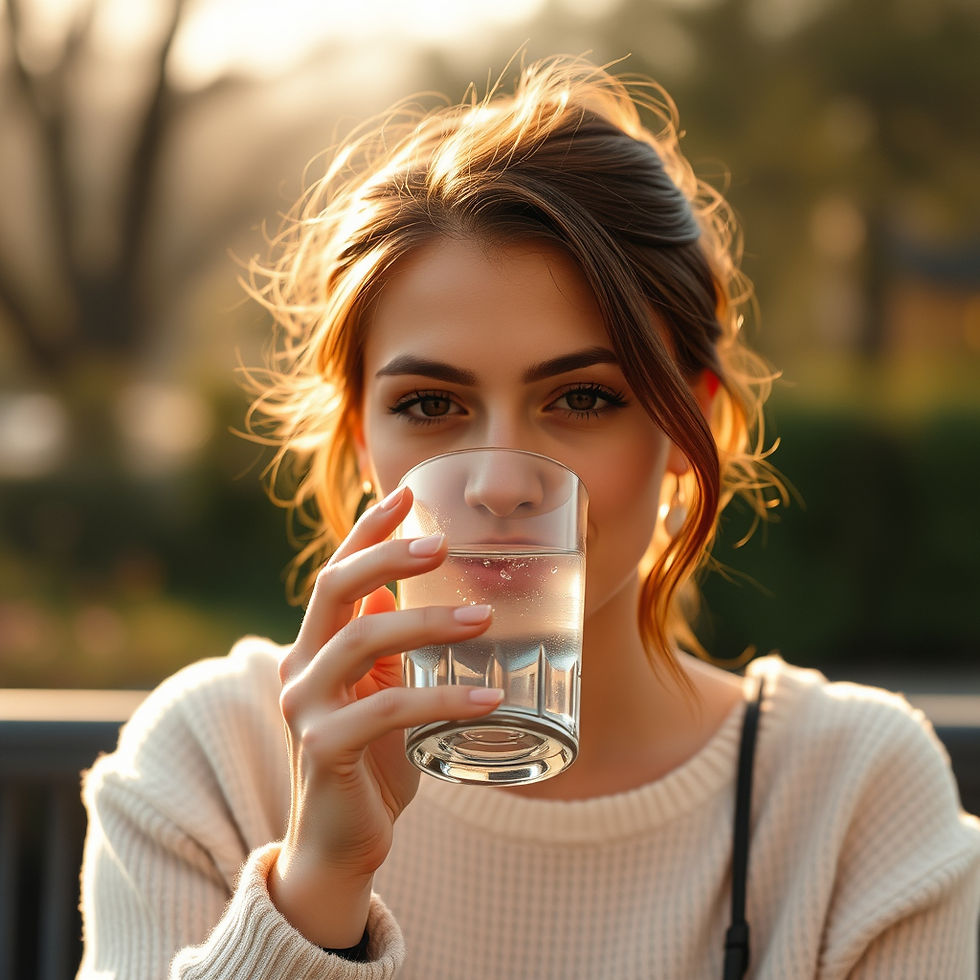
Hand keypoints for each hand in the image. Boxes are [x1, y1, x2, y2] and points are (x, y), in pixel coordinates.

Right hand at [269, 485, 499, 946]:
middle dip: (388, 557)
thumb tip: (407, 595)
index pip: (336, 573)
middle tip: (442, 544)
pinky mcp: (324, 747)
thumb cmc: (370, 760)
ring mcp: (304, 707)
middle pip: (334, 589)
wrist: (340, 842)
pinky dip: (442, 700)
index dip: (368, 531)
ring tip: (486, 618)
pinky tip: (490, 700)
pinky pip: (386, 709)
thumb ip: (388, 647)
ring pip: (361, 641)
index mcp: (314, 647)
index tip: (407, 492)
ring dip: (429, 624)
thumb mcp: (382, 691)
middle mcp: (298, 667)